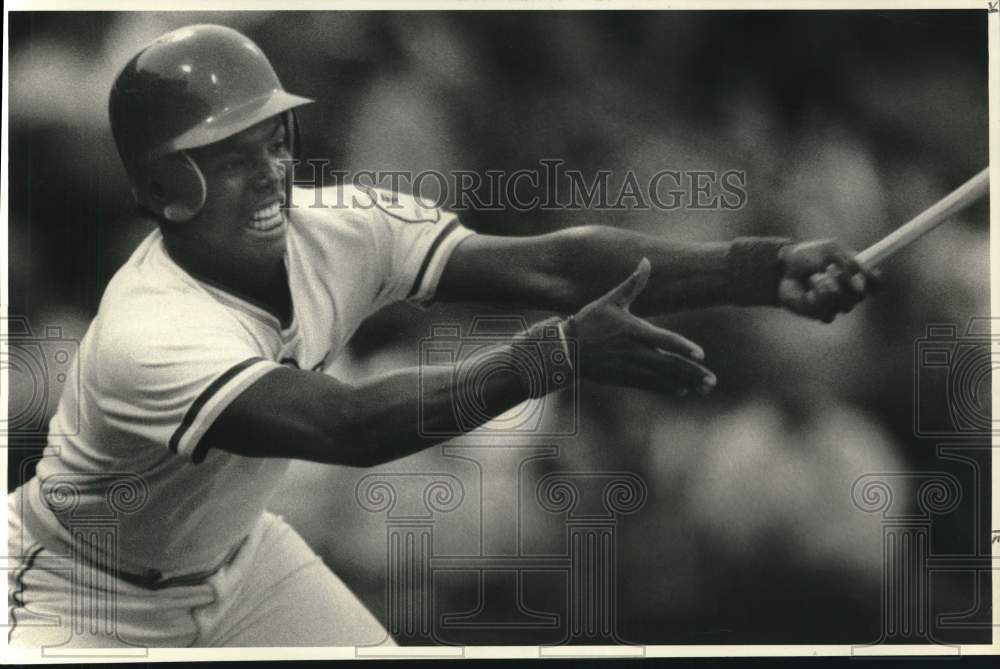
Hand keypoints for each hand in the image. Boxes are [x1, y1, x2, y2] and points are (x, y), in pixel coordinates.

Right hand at [566, 258, 715, 396]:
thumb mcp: (611, 300)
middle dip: (692, 374)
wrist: (566, 349)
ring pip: (663, 378)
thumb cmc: (589, 321)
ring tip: (705, 388)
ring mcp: (631, 368)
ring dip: (686, 384)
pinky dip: (668, 388)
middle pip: (669, 365)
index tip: (701, 354)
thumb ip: (632, 284)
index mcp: (634, 331)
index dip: (683, 347)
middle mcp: (635, 352)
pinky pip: (651, 385)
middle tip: (711, 381)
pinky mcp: (625, 378)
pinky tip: (683, 391)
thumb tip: (646, 261)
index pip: (664, 340)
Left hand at [777, 239, 880, 322]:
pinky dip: (817, 301)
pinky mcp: (821, 314)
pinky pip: (828, 314)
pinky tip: (808, 293)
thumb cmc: (809, 256)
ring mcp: (837, 304)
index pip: (876, 284)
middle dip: (843, 281)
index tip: (864, 274)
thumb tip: (857, 276)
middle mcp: (850, 292)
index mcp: (856, 275)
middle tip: (829, 269)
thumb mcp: (830, 249)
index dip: (873, 281)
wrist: (784, 267)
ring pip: (844, 306)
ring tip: (813, 278)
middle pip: (860, 296)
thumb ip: (847, 261)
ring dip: (827, 289)